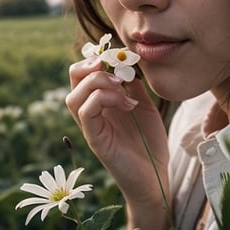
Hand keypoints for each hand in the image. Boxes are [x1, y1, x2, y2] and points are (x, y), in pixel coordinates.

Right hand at [66, 57, 169, 209]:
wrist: (156, 176)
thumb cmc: (148, 142)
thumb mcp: (143, 105)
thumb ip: (133, 86)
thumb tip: (128, 64)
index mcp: (100, 103)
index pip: (83, 74)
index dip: (95, 58)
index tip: (116, 54)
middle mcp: (92, 113)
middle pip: (73, 80)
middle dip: (89, 65)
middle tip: (112, 65)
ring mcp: (91, 127)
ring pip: (74, 96)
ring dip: (97, 82)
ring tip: (120, 84)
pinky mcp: (96, 140)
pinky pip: (85, 113)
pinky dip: (103, 99)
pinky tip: (126, 103)